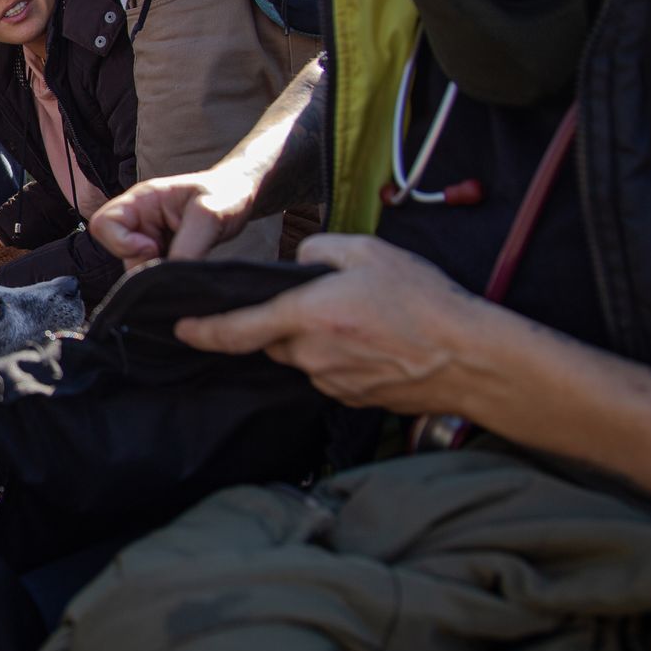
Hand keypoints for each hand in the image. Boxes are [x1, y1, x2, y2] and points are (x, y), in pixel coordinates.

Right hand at [90, 168, 256, 268]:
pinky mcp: (160, 256)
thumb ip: (188, 247)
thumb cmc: (225, 193)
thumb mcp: (209, 215)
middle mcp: (138, 221)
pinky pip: (153, 274)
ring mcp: (148, 239)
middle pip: (119, 253)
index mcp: (141, 201)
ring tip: (189, 258)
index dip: (122, 243)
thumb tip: (172, 281)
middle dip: (146, 263)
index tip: (154, 246)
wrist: (241, 196)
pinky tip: (187, 266)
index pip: (103, 224)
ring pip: (136, 269)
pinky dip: (168, 277)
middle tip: (178, 256)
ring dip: (160, 272)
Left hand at [171, 234, 491, 413]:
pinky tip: (375, 343)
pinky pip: (330, 373)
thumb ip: (319, 252)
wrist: (470, 357)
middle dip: (283, 324)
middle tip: (325, 303)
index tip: (181, 329)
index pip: (236, 329)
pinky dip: (341, 358)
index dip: (203, 331)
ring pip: (303, 357)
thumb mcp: (368, 251)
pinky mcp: (352, 399)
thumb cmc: (422, 300)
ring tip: (363, 321)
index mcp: (304, 317)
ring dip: (317, 340)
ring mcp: (330, 382)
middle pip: (273, 340)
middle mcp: (309, 356)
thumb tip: (299, 262)